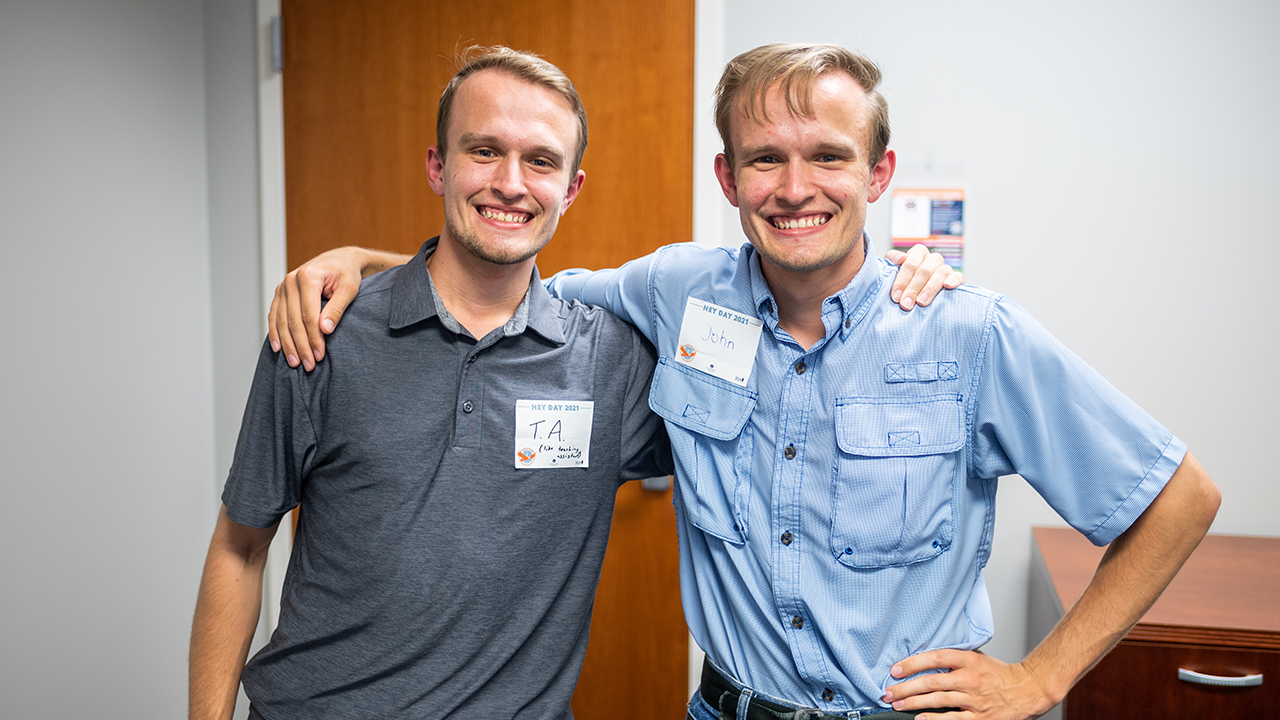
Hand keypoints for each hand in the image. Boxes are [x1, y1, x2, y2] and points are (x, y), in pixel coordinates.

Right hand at [267, 247, 365, 369]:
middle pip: (293, 320)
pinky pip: (274, 316)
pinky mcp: (280, 293)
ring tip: (295, 362)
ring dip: (287, 344)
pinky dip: (275, 333)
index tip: (319, 355)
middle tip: (308, 365)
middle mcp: (290, 281)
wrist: (338, 260)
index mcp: (308, 277)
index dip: (313, 338)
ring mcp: (283, 287)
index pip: (308, 315)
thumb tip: (325, 329)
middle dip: (301, 345)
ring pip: (281, 321)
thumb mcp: (349, 289)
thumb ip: (337, 308)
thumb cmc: (346, 274)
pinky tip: (277, 348)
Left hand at [881, 649, 1055, 719]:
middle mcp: (971, 679)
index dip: (912, 663)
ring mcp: (975, 700)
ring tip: (897, 703)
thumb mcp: (976, 657)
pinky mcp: (979, 718)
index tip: (895, 669)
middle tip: (887, 691)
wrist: (1026, 690)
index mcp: (969, 660)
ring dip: (913, 703)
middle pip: (932, 682)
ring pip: (938, 700)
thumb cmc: (997, 674)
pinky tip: (919, 719)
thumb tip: (923, 657)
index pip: (935, 658)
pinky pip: (952, 719)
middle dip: (905, 688)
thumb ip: (953, 657)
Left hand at [886, 244, 964, 310]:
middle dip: (913, 288)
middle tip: (906, 304)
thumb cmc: (905, 282)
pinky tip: (947, 286)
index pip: (910, 262)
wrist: (918, 295)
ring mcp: (945, 268)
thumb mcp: (894, 270)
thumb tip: (900, 259)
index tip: (896, 297)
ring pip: (941, 272)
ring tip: (921, 302)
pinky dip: (954, 280)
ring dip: (930, 288)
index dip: (902, 279)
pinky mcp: (957, 278)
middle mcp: (933, 259)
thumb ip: (892, 261)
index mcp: (918, 253)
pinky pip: (958, 276)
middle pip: (924, 270)